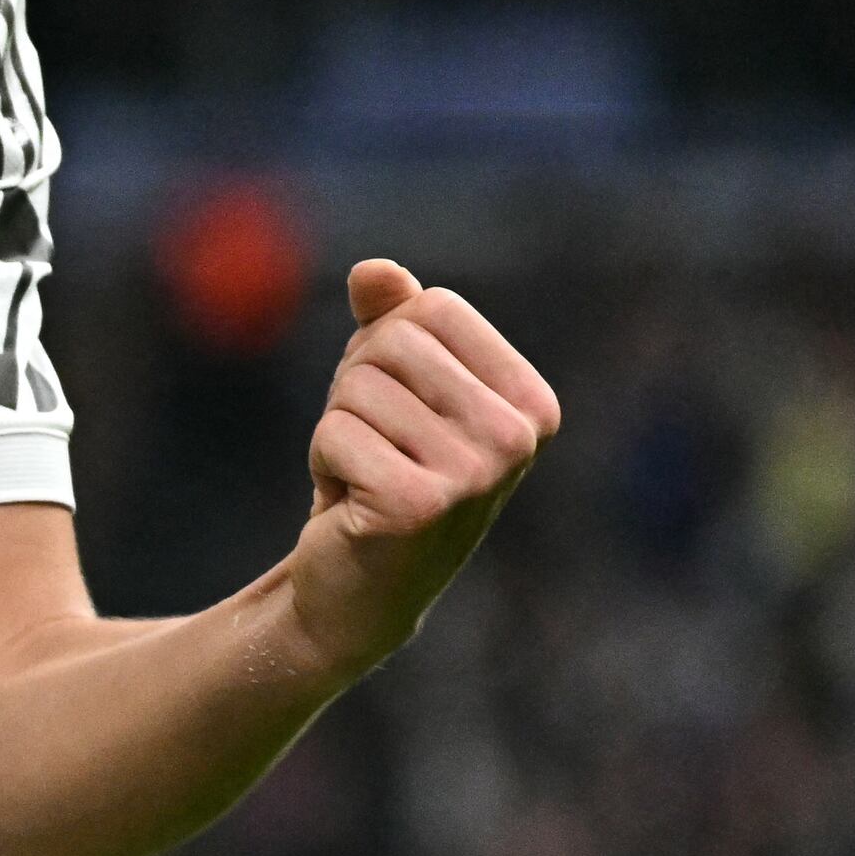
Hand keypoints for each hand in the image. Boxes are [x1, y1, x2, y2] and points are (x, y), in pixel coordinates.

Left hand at [281, 259, 559, 677]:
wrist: (361, 585)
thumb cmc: (381, 469)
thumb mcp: (391, 384)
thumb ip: (390, 319)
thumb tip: (373, 271)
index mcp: (530, 402)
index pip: (430, 309)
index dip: (385, 348)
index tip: (397, 409)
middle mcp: (518, 437)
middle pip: (389, 343)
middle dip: (355, 390)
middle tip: (375, 449)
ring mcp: (475, 475)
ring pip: (356, 389)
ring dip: (337, 431)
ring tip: (366, 478)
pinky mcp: (418, 505)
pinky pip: (334, 434)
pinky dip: (324, 464)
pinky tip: (352, 506)